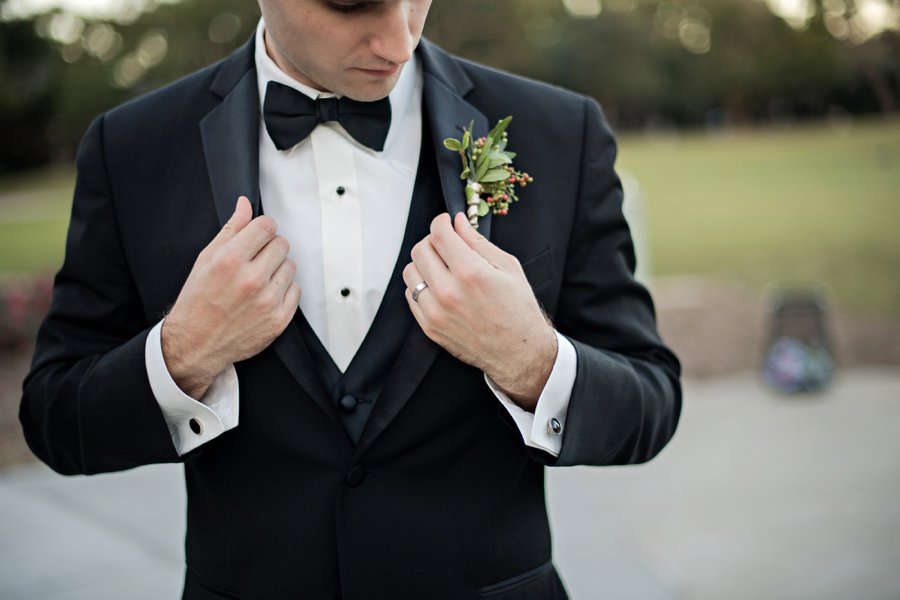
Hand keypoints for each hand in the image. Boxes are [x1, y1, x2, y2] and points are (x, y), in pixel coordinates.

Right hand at [161, 197, 300, 398]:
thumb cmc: (198, 300)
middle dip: (270, 248)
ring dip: (278, 269)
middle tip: (255, 260)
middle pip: (282, 244)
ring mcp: (268, 301)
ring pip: (291, 266)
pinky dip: (284, 290)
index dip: (262, 229)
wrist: (196, 343)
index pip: (266, 226)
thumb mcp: (206, 260)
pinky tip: (265, 295)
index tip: (258, 236)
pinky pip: (296, 290)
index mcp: (231, 260)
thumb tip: (245, 204)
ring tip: (258, 280)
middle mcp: (252, 279)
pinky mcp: (279, 319)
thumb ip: (230, 230)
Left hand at [402, 212, 557, 410]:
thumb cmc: (518, 310)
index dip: (441, 222)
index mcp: (470, 273)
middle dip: (432, 240)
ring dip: (424, 262)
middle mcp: (448, 292)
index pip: (439, 234)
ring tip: (442, 266)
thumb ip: (478, 242)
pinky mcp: (429, 327)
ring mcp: (435, 312)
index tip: (445, 222)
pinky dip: (421, 284)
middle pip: (420, 250)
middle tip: (446, 244)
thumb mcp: (508, 268)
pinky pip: (410, 295)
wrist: (518, 352)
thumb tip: (458, 222)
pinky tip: (439, 286)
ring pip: (410, 272)